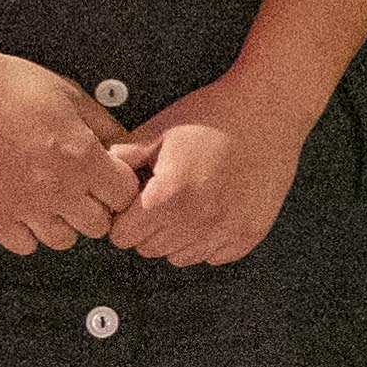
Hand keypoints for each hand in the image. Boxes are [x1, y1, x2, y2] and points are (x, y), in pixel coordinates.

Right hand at [0, 46, 144, 254]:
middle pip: (98, 225)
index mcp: (83, 159)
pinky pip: (23, 245)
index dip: (119, 186)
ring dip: (63, 223)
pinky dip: (27, 233)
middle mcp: (59, 190)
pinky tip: (24, 210)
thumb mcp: (69, 93)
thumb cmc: (10, 86)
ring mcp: (26, 207)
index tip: (108, 178)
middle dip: (96, 207)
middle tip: (81, 189)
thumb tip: (124, 144)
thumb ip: (103, 124)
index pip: (125, 196)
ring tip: (51, 199)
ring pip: (63, 241)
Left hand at [109, 91, 297, 268]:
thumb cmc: (215, 115)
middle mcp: (197, 221)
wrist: (267, 109)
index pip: (122, 237)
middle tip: (163, 196)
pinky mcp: (249, 234)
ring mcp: (227, 231)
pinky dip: (208, 240)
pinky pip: (214, 256)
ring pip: (180, 257)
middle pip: (149, 249)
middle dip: (147, 227)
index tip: (135, 202)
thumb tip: (98, 176)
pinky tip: (211, 209)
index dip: (123, 216)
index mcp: (168, 197)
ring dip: (176, 236)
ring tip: (188, 202)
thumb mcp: (158, 130)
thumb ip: (122, 158)